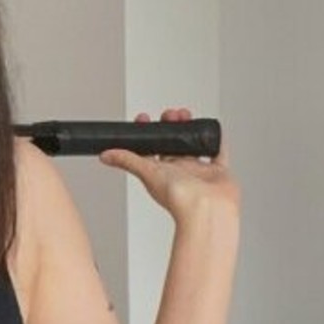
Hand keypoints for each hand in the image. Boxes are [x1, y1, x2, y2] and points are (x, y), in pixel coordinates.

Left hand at [98, 107, 239, 221]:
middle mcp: (180, 173)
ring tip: (186, 115)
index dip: (148, 133)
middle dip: (170, 125)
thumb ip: (128, 161)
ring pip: (194, 145)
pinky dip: (216, 141)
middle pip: (174, 144)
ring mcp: (199, 173)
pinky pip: (218, 152)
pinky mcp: (218, 173)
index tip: (145, 118)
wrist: (206, 209)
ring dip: (190, 129)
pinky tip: (212, 129)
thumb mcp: (148, 173)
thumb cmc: (179, 198)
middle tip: (170, 114)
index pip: (152, 149)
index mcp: (162, 174)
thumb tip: (105, 155)